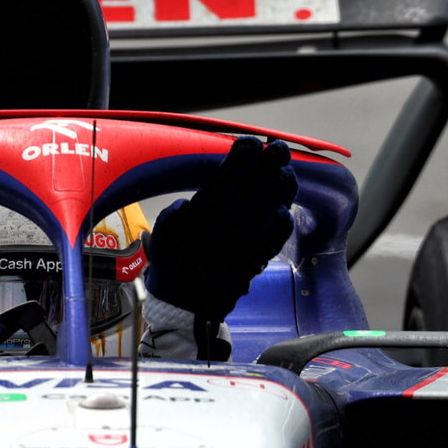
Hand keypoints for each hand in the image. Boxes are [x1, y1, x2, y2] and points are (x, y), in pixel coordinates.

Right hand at [143, 137, 296, 319]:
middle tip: (277, 148)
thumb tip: (192, 201)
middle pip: (261, 182)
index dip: (245, 153)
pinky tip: (283, 207)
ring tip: (285, 170)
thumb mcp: (162, 231)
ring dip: (284, 183)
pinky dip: (285, 216)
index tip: (251, 142)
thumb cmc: (171, 263)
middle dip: (272, 160)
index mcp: (206, 211)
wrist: (185, 305)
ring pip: (276, 203)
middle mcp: (232, 222)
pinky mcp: (260, 256)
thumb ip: (177, 210)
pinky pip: (280, 232)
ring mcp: (250, 240)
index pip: (233, 171)